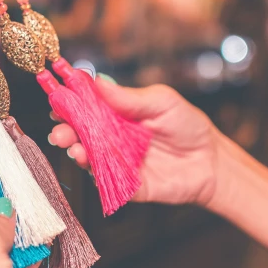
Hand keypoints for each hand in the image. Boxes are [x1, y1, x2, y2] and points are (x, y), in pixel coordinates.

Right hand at [49, 78, 220, 205]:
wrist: (210, 161)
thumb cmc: (187, 125)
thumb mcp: (162, 102)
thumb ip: (130, 97)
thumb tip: (98, 82)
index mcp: (116, 113)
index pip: (86, 107)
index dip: (70, 103)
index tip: (57, 100)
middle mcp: (111, 137)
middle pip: (81, 133)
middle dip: (66, 131)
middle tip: (59, 132)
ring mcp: (116, 161)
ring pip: (89, 157)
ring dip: (77, 152)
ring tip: (74, 148)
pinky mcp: (124, 185)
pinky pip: (105, 181)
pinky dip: (95, 174)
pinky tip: (90, 165)